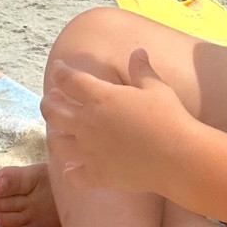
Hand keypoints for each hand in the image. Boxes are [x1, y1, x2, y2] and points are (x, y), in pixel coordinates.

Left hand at [41, 49, 191, 189]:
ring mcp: (88, 151)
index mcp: (99, 97)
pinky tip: (72, 168)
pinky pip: (73, 175)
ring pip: (56, 142)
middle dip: (48, 102)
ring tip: (58, 132)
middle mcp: (87, 123)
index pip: (68, 79)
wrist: (178, 158)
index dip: (60, 71)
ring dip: (55, 135)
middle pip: (52, 110)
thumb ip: (142, 70)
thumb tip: (138, 52)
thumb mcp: (156, 88)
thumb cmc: (169, 118)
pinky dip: (71, 171)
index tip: (59, 67)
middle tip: (52, 99)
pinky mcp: (97, 175)